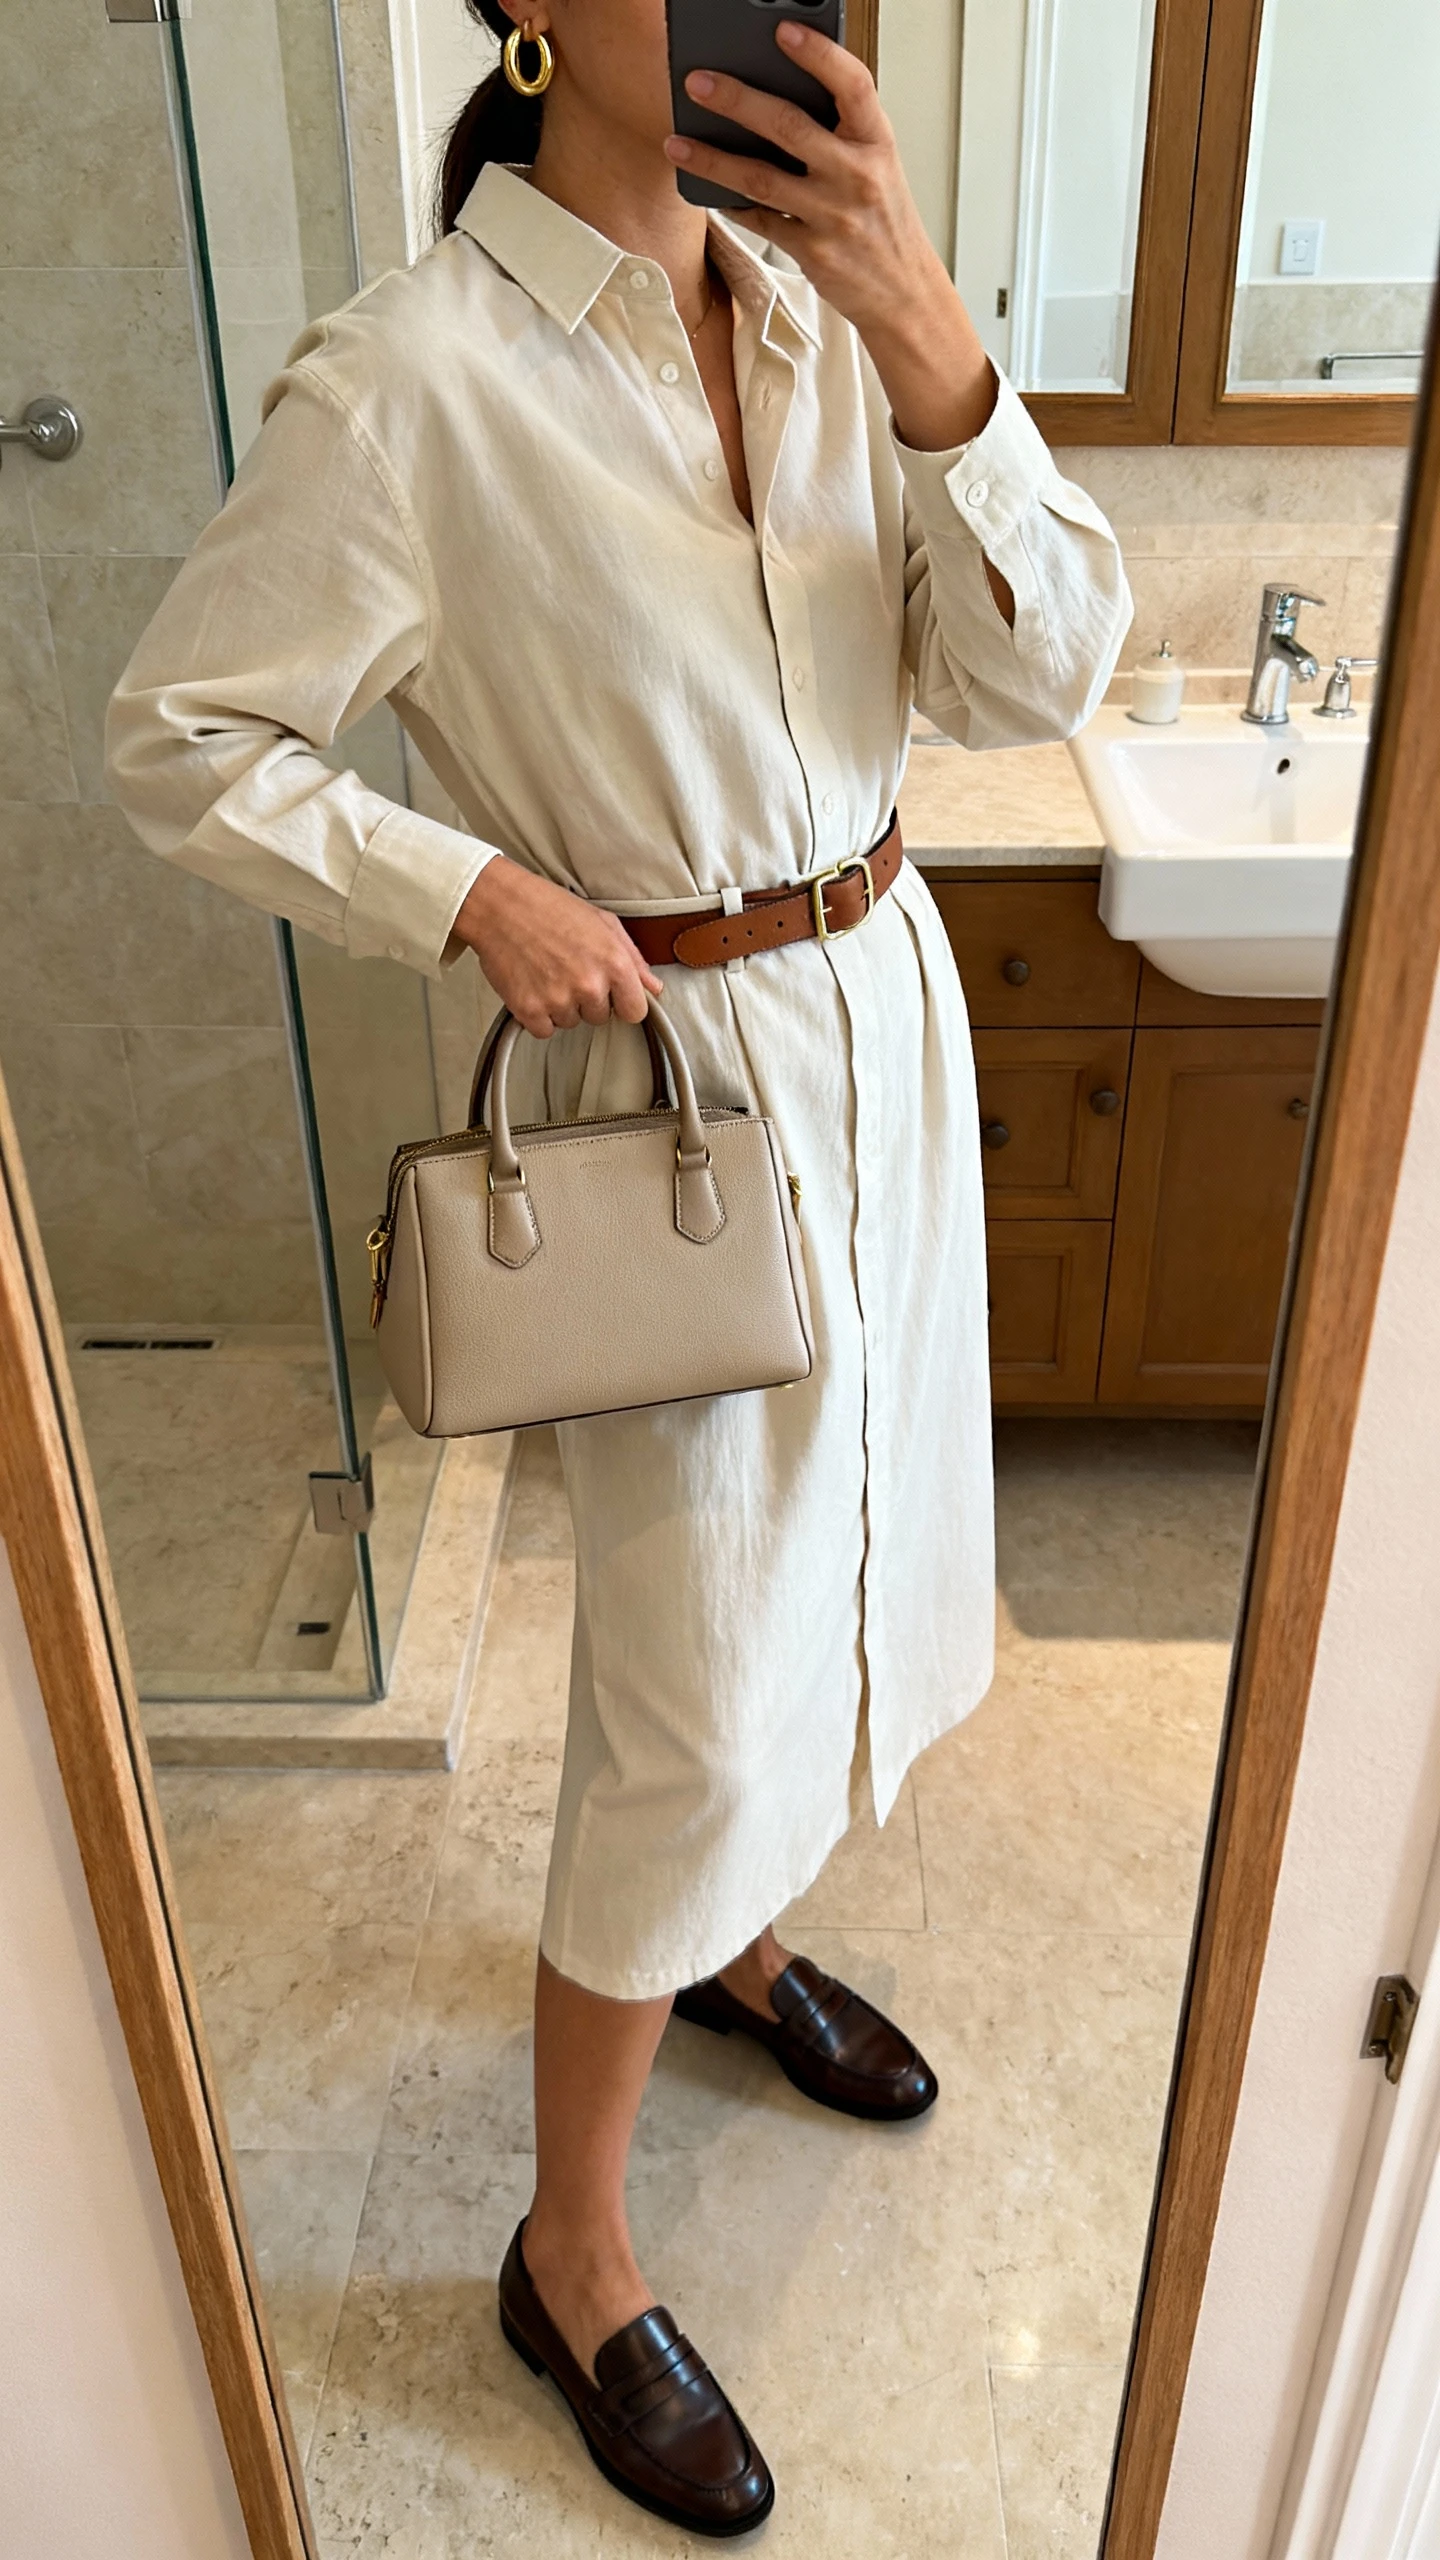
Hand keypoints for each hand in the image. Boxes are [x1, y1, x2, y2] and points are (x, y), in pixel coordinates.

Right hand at [452, 856, 662, 1038]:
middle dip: (588, 999)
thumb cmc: (549, 907)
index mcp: (614, 963)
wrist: (500, 905)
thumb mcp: (602, 923)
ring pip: (570, 1023)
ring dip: (561, 1005)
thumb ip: (633, 958)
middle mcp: (589, 984)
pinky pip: (544, 1030)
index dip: (623, 1003)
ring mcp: (558, 999)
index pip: (636, 1012)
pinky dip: (537, 1015)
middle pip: (600, 1018)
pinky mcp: (529, 1010)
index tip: (611, 993)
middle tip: (568, 969)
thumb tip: (652, 987)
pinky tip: (533, 985)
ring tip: (547, 972)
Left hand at [665, 24, 997, 459]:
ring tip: (677, 142)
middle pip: (789, 126)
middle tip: (698, 82)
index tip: (782, 32)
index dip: (819, 55)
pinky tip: (706, 188)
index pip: (853, 85)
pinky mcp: (813, 253)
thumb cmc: (884, 224)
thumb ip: (840, 135)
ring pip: (761, 179)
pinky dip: (731, 204)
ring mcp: (834, 216)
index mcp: (877, 143)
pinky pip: (760, 222)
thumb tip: (776, 98)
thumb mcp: (878, 168)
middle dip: (738, 100)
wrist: (905, 295)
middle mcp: (857, 176)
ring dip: (713, 158)